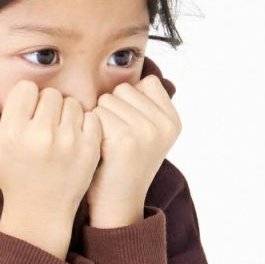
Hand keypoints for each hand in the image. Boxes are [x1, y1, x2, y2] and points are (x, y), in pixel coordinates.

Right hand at [0, 79, 102, 227]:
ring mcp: (69, 143)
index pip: (26, 88)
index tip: (25, 113)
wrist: (41, 209)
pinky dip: (84, 123)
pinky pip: (92, 117)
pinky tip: (73, 136)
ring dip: (65, 112)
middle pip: (50, 94)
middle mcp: (42, 136)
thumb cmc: (10, 176)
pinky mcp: (90, 149)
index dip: (25, 98)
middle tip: (42, 123)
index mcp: (15, 133)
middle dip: (45, 105)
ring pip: (71, 103)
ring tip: (57, 130)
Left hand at [85, 73, 181, 219]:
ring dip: (99, 120)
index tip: (130, 131)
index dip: (128, 103)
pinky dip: (91, 129)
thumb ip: (144, 103)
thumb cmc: (122, 165)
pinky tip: (100, 150)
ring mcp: (148, 131)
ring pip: (107, 99)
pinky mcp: (126, 138)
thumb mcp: (145, 133)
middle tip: (116, 142)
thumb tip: (127, 58)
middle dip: (112, 111)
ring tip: (108, 146)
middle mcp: (165, 124)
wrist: (116, 205)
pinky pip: (96, 113)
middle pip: (123, 89)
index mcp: (174, 120)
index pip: (143, 83)